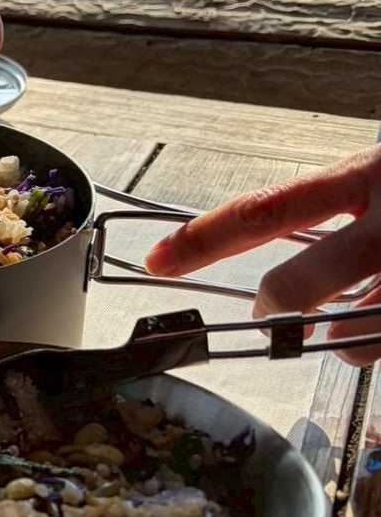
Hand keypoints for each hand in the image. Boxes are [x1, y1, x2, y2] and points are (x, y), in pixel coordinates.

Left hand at [145, 145, 380, 365]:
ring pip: (356, 328)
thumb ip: (336, 204)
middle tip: (266, 314)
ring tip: (345, 330)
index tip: (158, 260)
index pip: (263, 210)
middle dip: (270, 309)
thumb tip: (279, 250)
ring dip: (341, 341)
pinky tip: (378, 319)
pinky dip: (375, 339)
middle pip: (295, 284)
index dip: (203, 240)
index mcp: (361, 175)